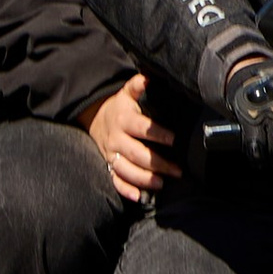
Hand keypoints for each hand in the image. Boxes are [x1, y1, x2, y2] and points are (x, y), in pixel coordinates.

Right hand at [83, 73, 177, 202]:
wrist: (94, 119)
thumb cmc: (119, 107)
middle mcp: (116, 139)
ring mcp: (111, 155)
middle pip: (137, 154)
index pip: (141, 128)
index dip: (157, 134)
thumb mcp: (127, 94)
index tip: (174, 139)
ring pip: (126, 170)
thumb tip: (149, 77)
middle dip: (158, 163)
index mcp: (123, 120)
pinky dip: (126, 190)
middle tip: (177, 170)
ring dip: (144, 179)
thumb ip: (137, 85)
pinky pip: (115, 181)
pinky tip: (139, 196)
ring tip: (161, 184)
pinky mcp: (108, 166)